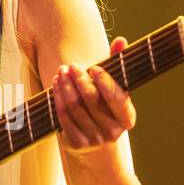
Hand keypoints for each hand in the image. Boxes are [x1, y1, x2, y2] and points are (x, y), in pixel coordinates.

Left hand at [51, 37, 136, 153]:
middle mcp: (113, 131)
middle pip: (92, 101)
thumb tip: (120, 40)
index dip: (105, 82)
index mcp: (127, 118)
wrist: (96, 144)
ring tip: (62, 72)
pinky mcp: (77, 143)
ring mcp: (94, 139)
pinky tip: (56, 85)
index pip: (117, 98)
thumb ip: (117, 64)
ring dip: (66, 87)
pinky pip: (64, 117)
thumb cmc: (106, 107)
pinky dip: (58, 99)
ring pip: (75, 107)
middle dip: (80, 81)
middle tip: (72, 66)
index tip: (94, 68)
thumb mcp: (114, 88)